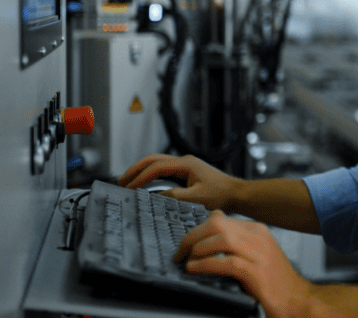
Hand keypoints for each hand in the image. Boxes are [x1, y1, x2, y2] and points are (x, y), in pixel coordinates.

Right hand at [117, 154, 241, 211]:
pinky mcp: (186, 172)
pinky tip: (143, 185)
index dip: (140, 177)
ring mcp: (185, 166)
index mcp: (186, 164)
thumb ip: (175, 197)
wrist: (236, 194)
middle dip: (135, 169)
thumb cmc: (221, 195)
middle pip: (153, 160)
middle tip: (121, 182)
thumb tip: (155, 197)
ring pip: (157, 163)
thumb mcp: (196, 199)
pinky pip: (163, 170)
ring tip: (127, 182)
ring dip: (141, 171)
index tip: (129, 188)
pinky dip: (150, 175)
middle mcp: (184, 161)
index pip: (156, 167)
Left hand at [175, 211, 311, 317]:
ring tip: (187, 261)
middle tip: (181, 252)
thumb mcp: (256, 251)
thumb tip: (214, 216)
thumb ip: (236, 235)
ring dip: (198, 249)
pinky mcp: (256, 272)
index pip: (220, 219)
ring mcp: (259, 254)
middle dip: (193, 237)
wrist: (297, 298)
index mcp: (258, 230)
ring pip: (221, 239)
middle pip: (218, 225)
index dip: (197, 230)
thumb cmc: (275, 279)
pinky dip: (205, 264)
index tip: (186, 244)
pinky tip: (195, 269)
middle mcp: (259, 237)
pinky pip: (225, 262)